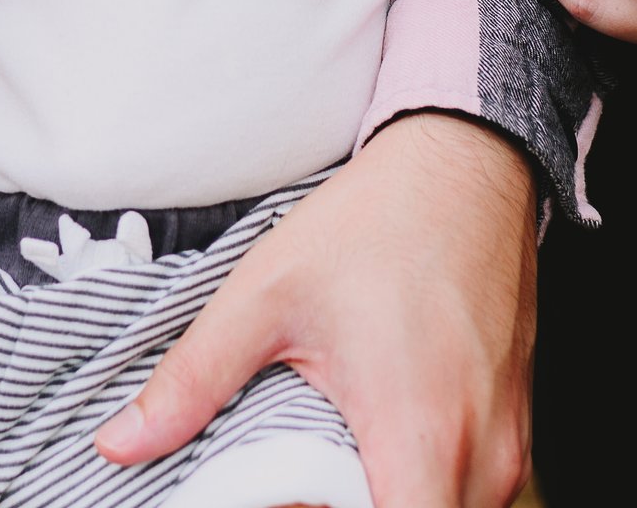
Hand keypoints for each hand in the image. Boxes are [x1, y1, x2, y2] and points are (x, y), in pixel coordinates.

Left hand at [95, 115, 538, 507]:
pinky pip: (474, 489)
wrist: (465, 164)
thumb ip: (193, 379)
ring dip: (391, 500)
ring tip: (329, 462)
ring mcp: (508, 441)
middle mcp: (480, 451)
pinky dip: (422, 483)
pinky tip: (372, 443)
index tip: (294, 498)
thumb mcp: (265, 295)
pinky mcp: (515, 425)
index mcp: (417, 432)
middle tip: (297, 478)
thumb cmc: (374, 224)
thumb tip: (121, 444)